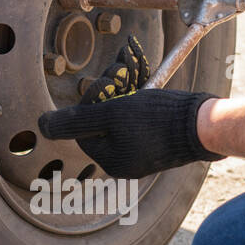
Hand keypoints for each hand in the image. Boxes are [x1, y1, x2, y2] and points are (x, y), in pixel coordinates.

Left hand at [38, 37, 222, 179]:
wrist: (203, 125)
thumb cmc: (158, 119)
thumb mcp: (112, 113)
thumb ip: (76, 120)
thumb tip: (41, 126)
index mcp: (111, 161)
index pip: (83, 128)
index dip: (91, 103)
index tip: (107, 89)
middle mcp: (125, 163)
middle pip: (102, 123)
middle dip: (109, 98)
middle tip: (123, 81)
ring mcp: (143, 155)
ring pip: (121, 120)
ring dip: (125, 97)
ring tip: (137, 83)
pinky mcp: (159, 145)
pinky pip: (140, 123)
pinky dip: (141, 105)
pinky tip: (149, 93)